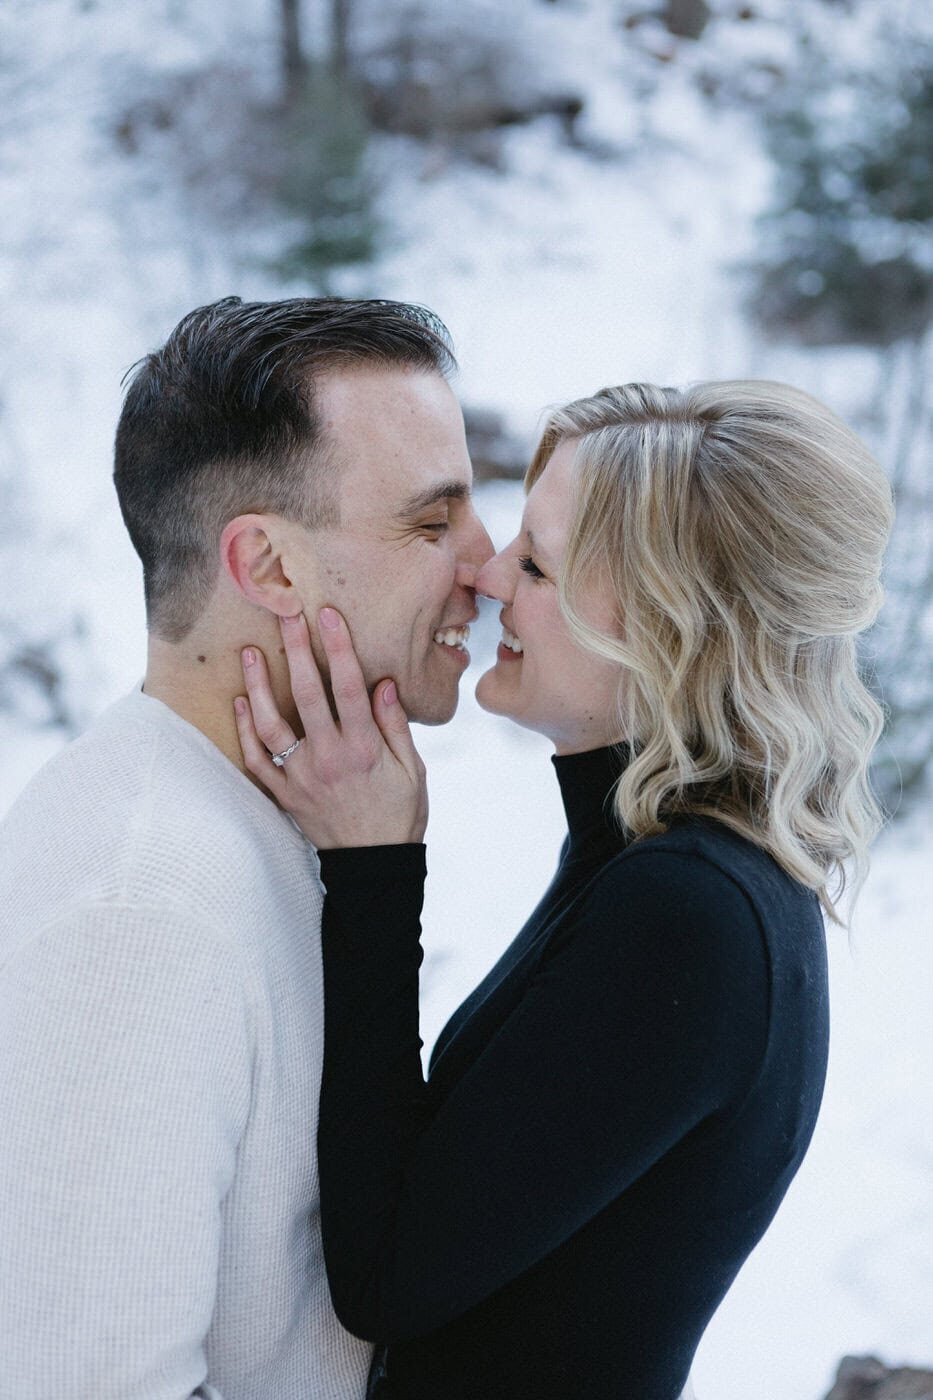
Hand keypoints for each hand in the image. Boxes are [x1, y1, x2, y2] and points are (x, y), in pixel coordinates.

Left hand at [234, 608, 427, 847]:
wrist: (373, 866)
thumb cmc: (399, 814)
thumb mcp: (413, 771)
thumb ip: (396, 727)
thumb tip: (384, 685)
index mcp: (364, 748)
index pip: (349, 686)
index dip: (338, 647)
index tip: (328, 615)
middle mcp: (329, 757)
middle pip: (307, 693)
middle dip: (297, 649)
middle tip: (286, 614)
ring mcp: (301, 776)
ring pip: (271, 723)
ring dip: (258, 686)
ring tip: (249, 651)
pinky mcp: (285, 794)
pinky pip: (256, 760)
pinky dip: (243, 731)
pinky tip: (238, 702)